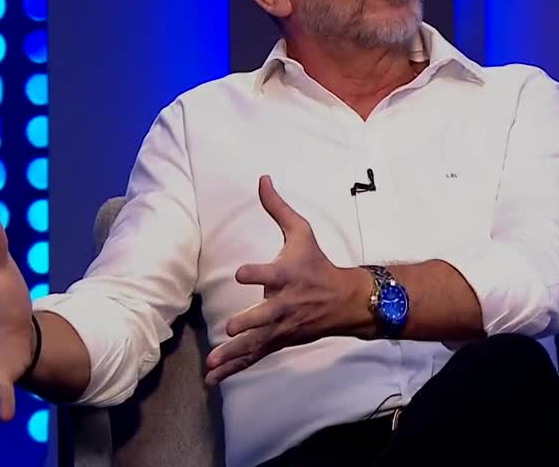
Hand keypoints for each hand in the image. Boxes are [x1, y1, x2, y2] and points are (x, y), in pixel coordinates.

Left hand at [204, 176, 370, 386]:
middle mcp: (284, 304)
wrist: (346, 301)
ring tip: (212, 364)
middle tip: (230, 328)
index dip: (257, 274)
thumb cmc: (318, 264)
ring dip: (234, 354)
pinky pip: (254, 356)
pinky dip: (233, 369)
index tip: (241, 273)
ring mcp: (281, 327)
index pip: (271, 274)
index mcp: (288, 276)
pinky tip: (212, 379)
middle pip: (265, 316)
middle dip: (250, 322)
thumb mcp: (302, 233)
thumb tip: (262, 178)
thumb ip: (278, 209)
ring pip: (256, 343)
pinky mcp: (278, 341)